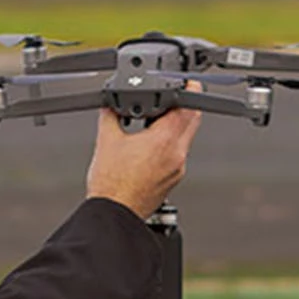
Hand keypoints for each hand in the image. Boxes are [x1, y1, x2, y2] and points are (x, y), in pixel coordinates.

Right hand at [86, 91, 202, 218]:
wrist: (114, 214)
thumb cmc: (111, 186)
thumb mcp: (106, 141)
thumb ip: (110, 116)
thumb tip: (111, 106)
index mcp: (164, 140)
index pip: (187, 108)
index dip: (188, 91)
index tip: (187, 84)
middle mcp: (177, 155)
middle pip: (192, 122)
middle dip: (185, 107)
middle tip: (176, 97)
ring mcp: (177, 169)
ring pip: (186, 139)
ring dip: (177, 126)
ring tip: (158, 121)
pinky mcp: (172, 180)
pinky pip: (178, 155)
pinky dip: (171, 144)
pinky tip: (153, 145)